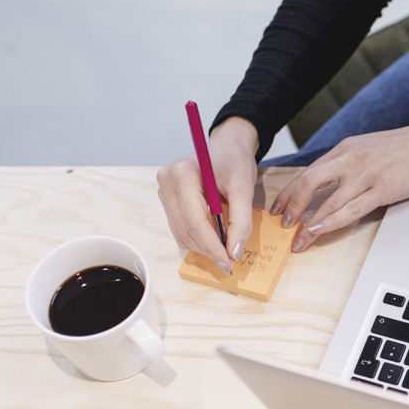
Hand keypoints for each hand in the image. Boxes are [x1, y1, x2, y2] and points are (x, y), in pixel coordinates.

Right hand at [156, 116, 259, 273]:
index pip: (194, 220)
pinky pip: (180, 228)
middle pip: (184, 229)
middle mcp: (166, 182)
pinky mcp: (168, 199)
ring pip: (181, 232)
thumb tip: (233, 253)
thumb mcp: (244, 189)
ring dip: (203, 246)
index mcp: (183, 174)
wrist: (228, 145)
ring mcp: (164, 191)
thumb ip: (241, 221)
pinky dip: (198, 238)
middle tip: (230, 261)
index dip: (211, 246)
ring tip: (225, 249)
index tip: (228, 263)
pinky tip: (215, 238)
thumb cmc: (236, 161)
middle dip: (208, 249)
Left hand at [271, 125, 408, 251]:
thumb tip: (327, 182)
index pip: (309, 171)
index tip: (279, 207)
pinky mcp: (382, 189)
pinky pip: (352, 209)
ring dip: (311, 223)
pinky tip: (320, 231)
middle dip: (292, 205)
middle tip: (283, 223)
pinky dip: (332, 222)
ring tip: (299, 239)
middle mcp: (351, 159)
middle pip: (311, 182)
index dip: (290, 191)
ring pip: (329, 201)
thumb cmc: (404, 150)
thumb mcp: (368, 147)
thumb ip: (347, 162)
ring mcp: (366, 174)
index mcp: (346, 148)